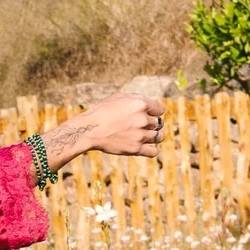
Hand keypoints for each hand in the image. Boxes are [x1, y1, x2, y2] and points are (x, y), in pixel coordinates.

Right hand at [42, 95, 164, 171]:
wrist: (89, 130)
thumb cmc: (101, 112)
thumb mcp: (119, 98)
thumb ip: (136, 99)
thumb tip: (148, 104)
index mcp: (141, 104)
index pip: (160, 109)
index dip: (154, 112)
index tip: (147, 115)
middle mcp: (143, 119)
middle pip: (158, 123)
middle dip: (150, 124)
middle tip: (139, 126)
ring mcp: (140, 135)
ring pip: (159, 137)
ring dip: (153, 136)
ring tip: (144, 136)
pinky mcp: (136, 149)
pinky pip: (153, 151)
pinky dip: (152, 150)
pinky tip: (145, 147)